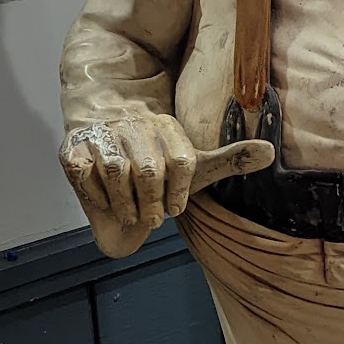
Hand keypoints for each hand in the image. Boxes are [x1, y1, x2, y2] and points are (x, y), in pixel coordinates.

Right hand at [59, 113, 273, 256]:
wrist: (106, 132)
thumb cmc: (156, 159)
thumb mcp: (193, 162)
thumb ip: (229, 160)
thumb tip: (271, 152)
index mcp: (168, 129)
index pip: (181, 163)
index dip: (178, 192)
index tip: (175, 207)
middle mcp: (135, 127)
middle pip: (148, 170)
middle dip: (151, 203)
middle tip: (151, 217)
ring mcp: (102, 135)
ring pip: (115, 170)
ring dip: (123, 203)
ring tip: (130, 212)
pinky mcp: (72, 146)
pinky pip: (83, 172)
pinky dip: (94, 194)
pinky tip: (104, 199)